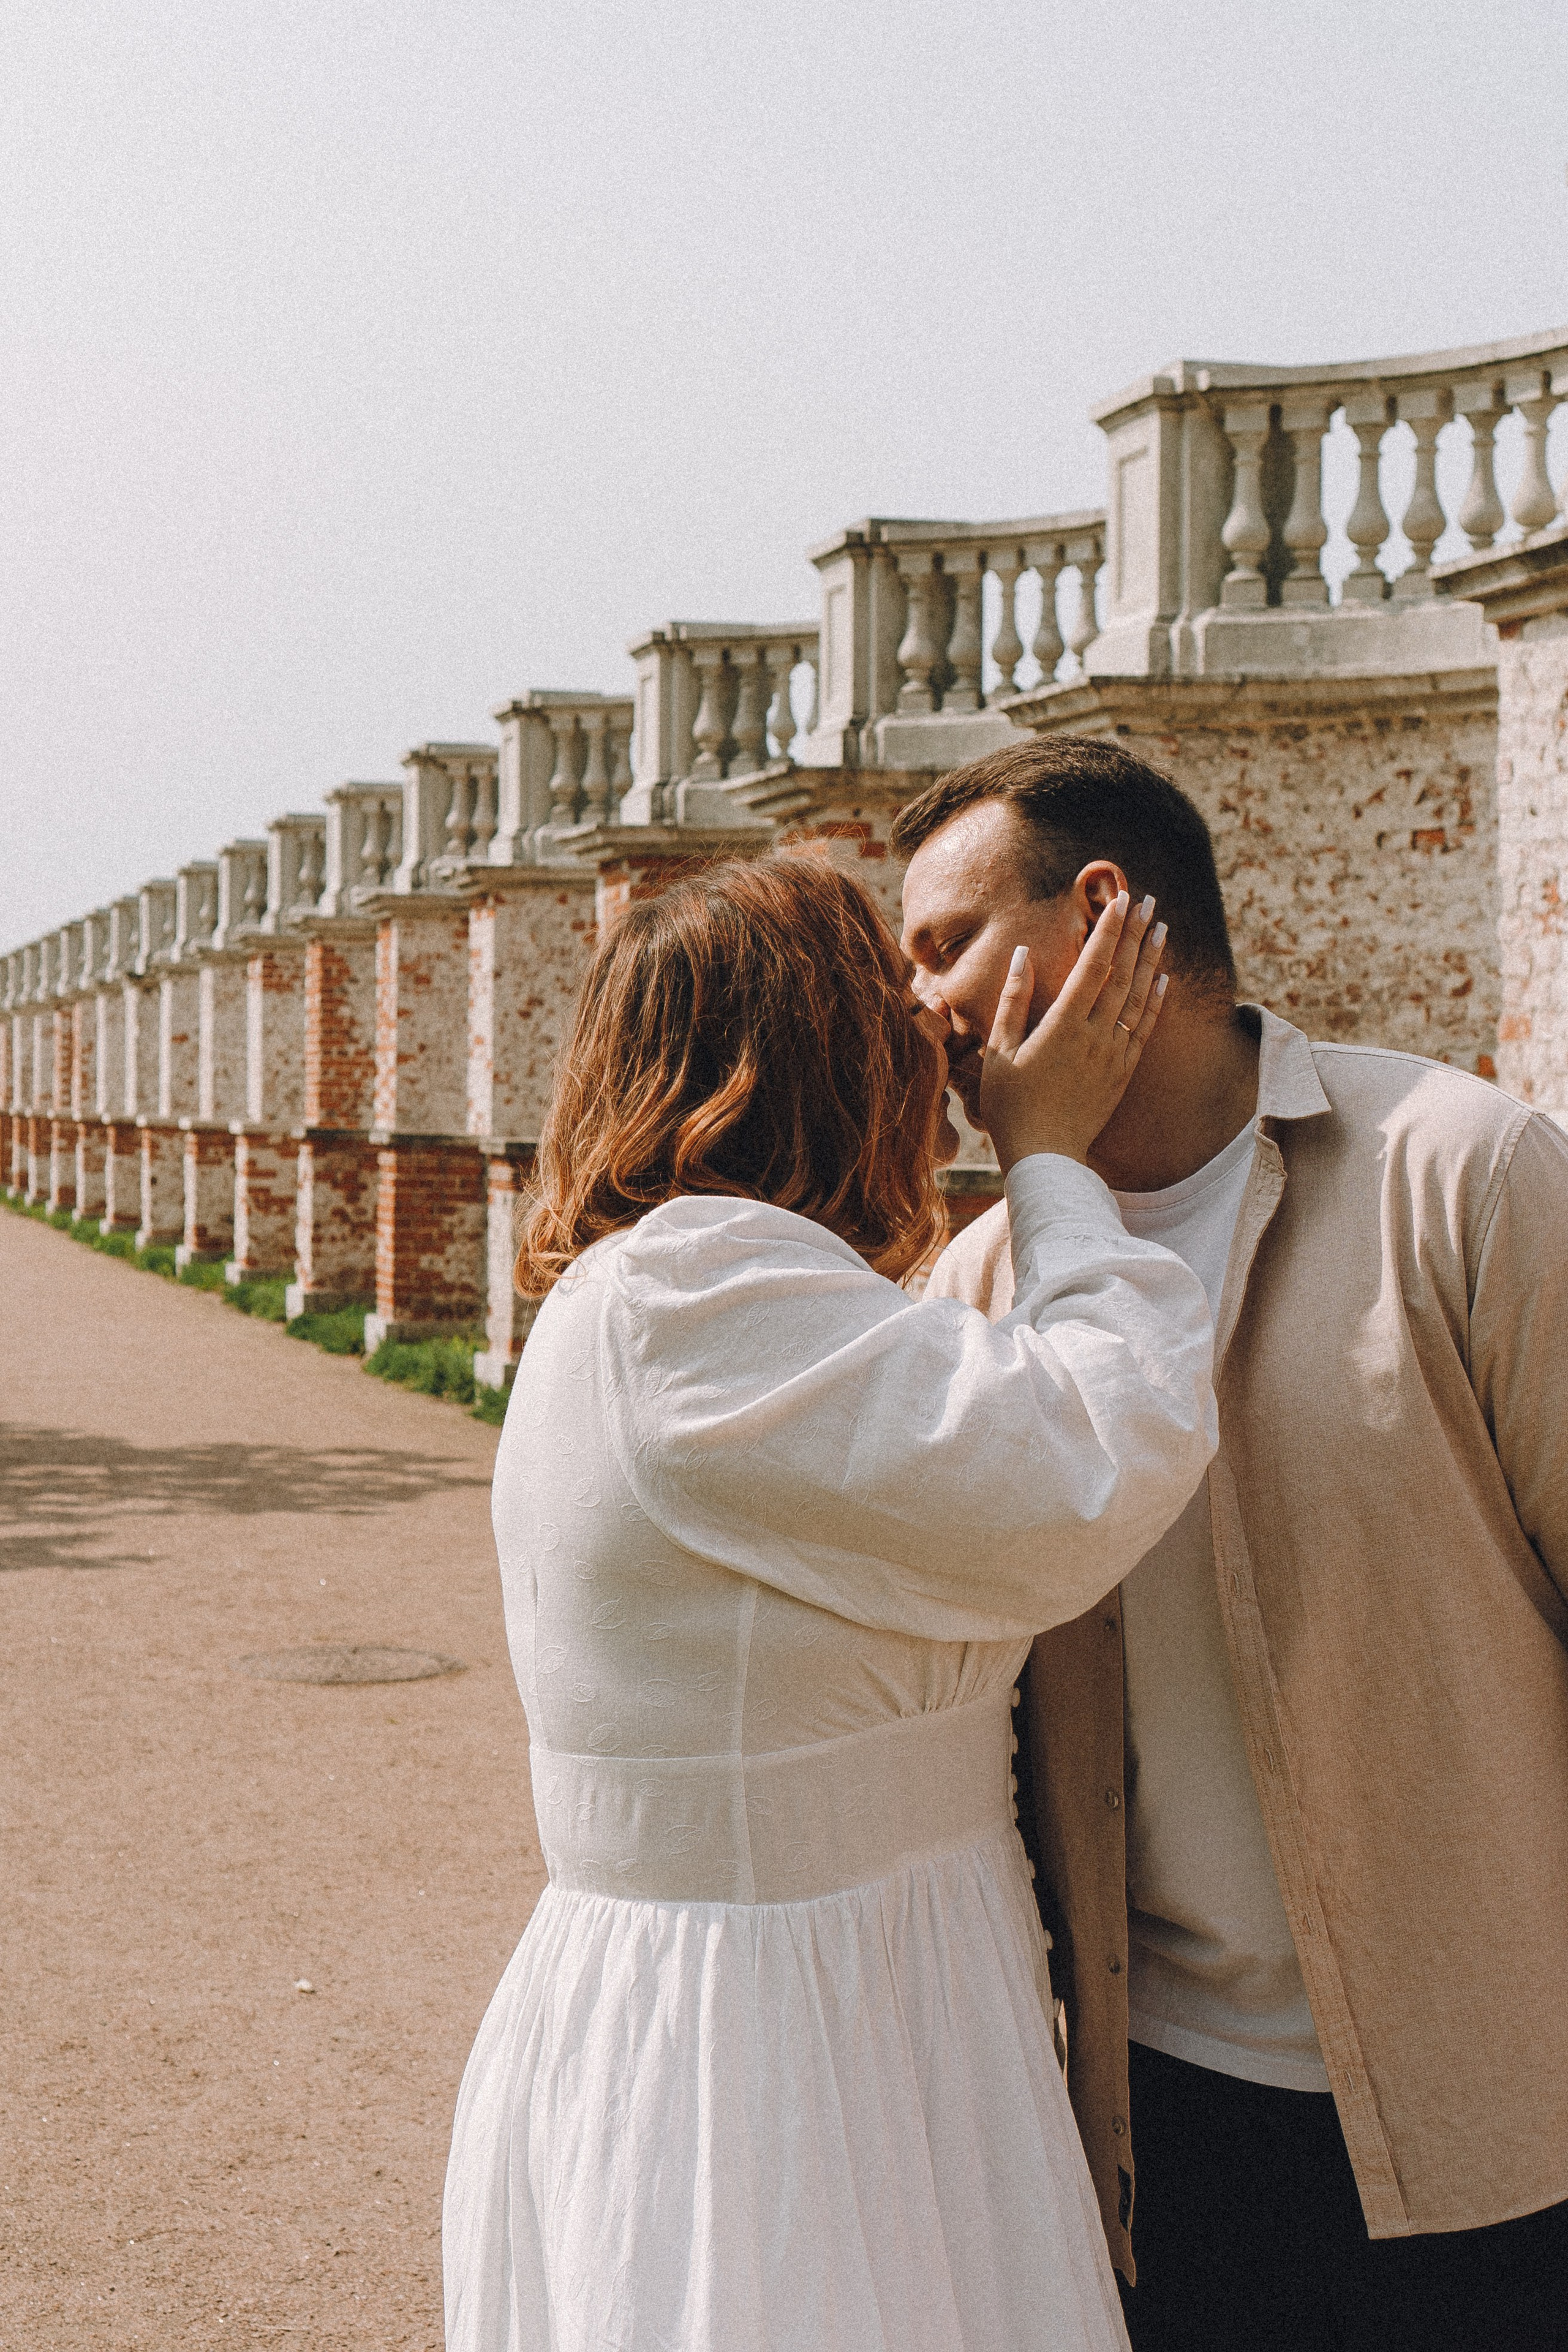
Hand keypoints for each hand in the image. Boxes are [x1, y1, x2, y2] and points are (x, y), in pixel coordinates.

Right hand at [979, 893, 1166, 1172]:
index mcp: (1063, 1026)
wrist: (1044, 1157)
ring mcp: (1113, 1055)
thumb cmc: (1011, 1105)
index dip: (1109, 930)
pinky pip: (1144, 1030)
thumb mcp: (1000, 1051)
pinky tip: (1164, 980)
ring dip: (1152, 960)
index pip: (1093, 966)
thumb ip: (1013, 1000)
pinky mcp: (1122, 1073)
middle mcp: (1096, 1036)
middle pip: (1123, 974)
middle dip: (1136, 934)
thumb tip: (1022, 954)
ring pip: (1139, 998)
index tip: (1120, 900)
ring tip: (1162, 928)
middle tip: (1148, 901)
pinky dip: (1155, 1002)